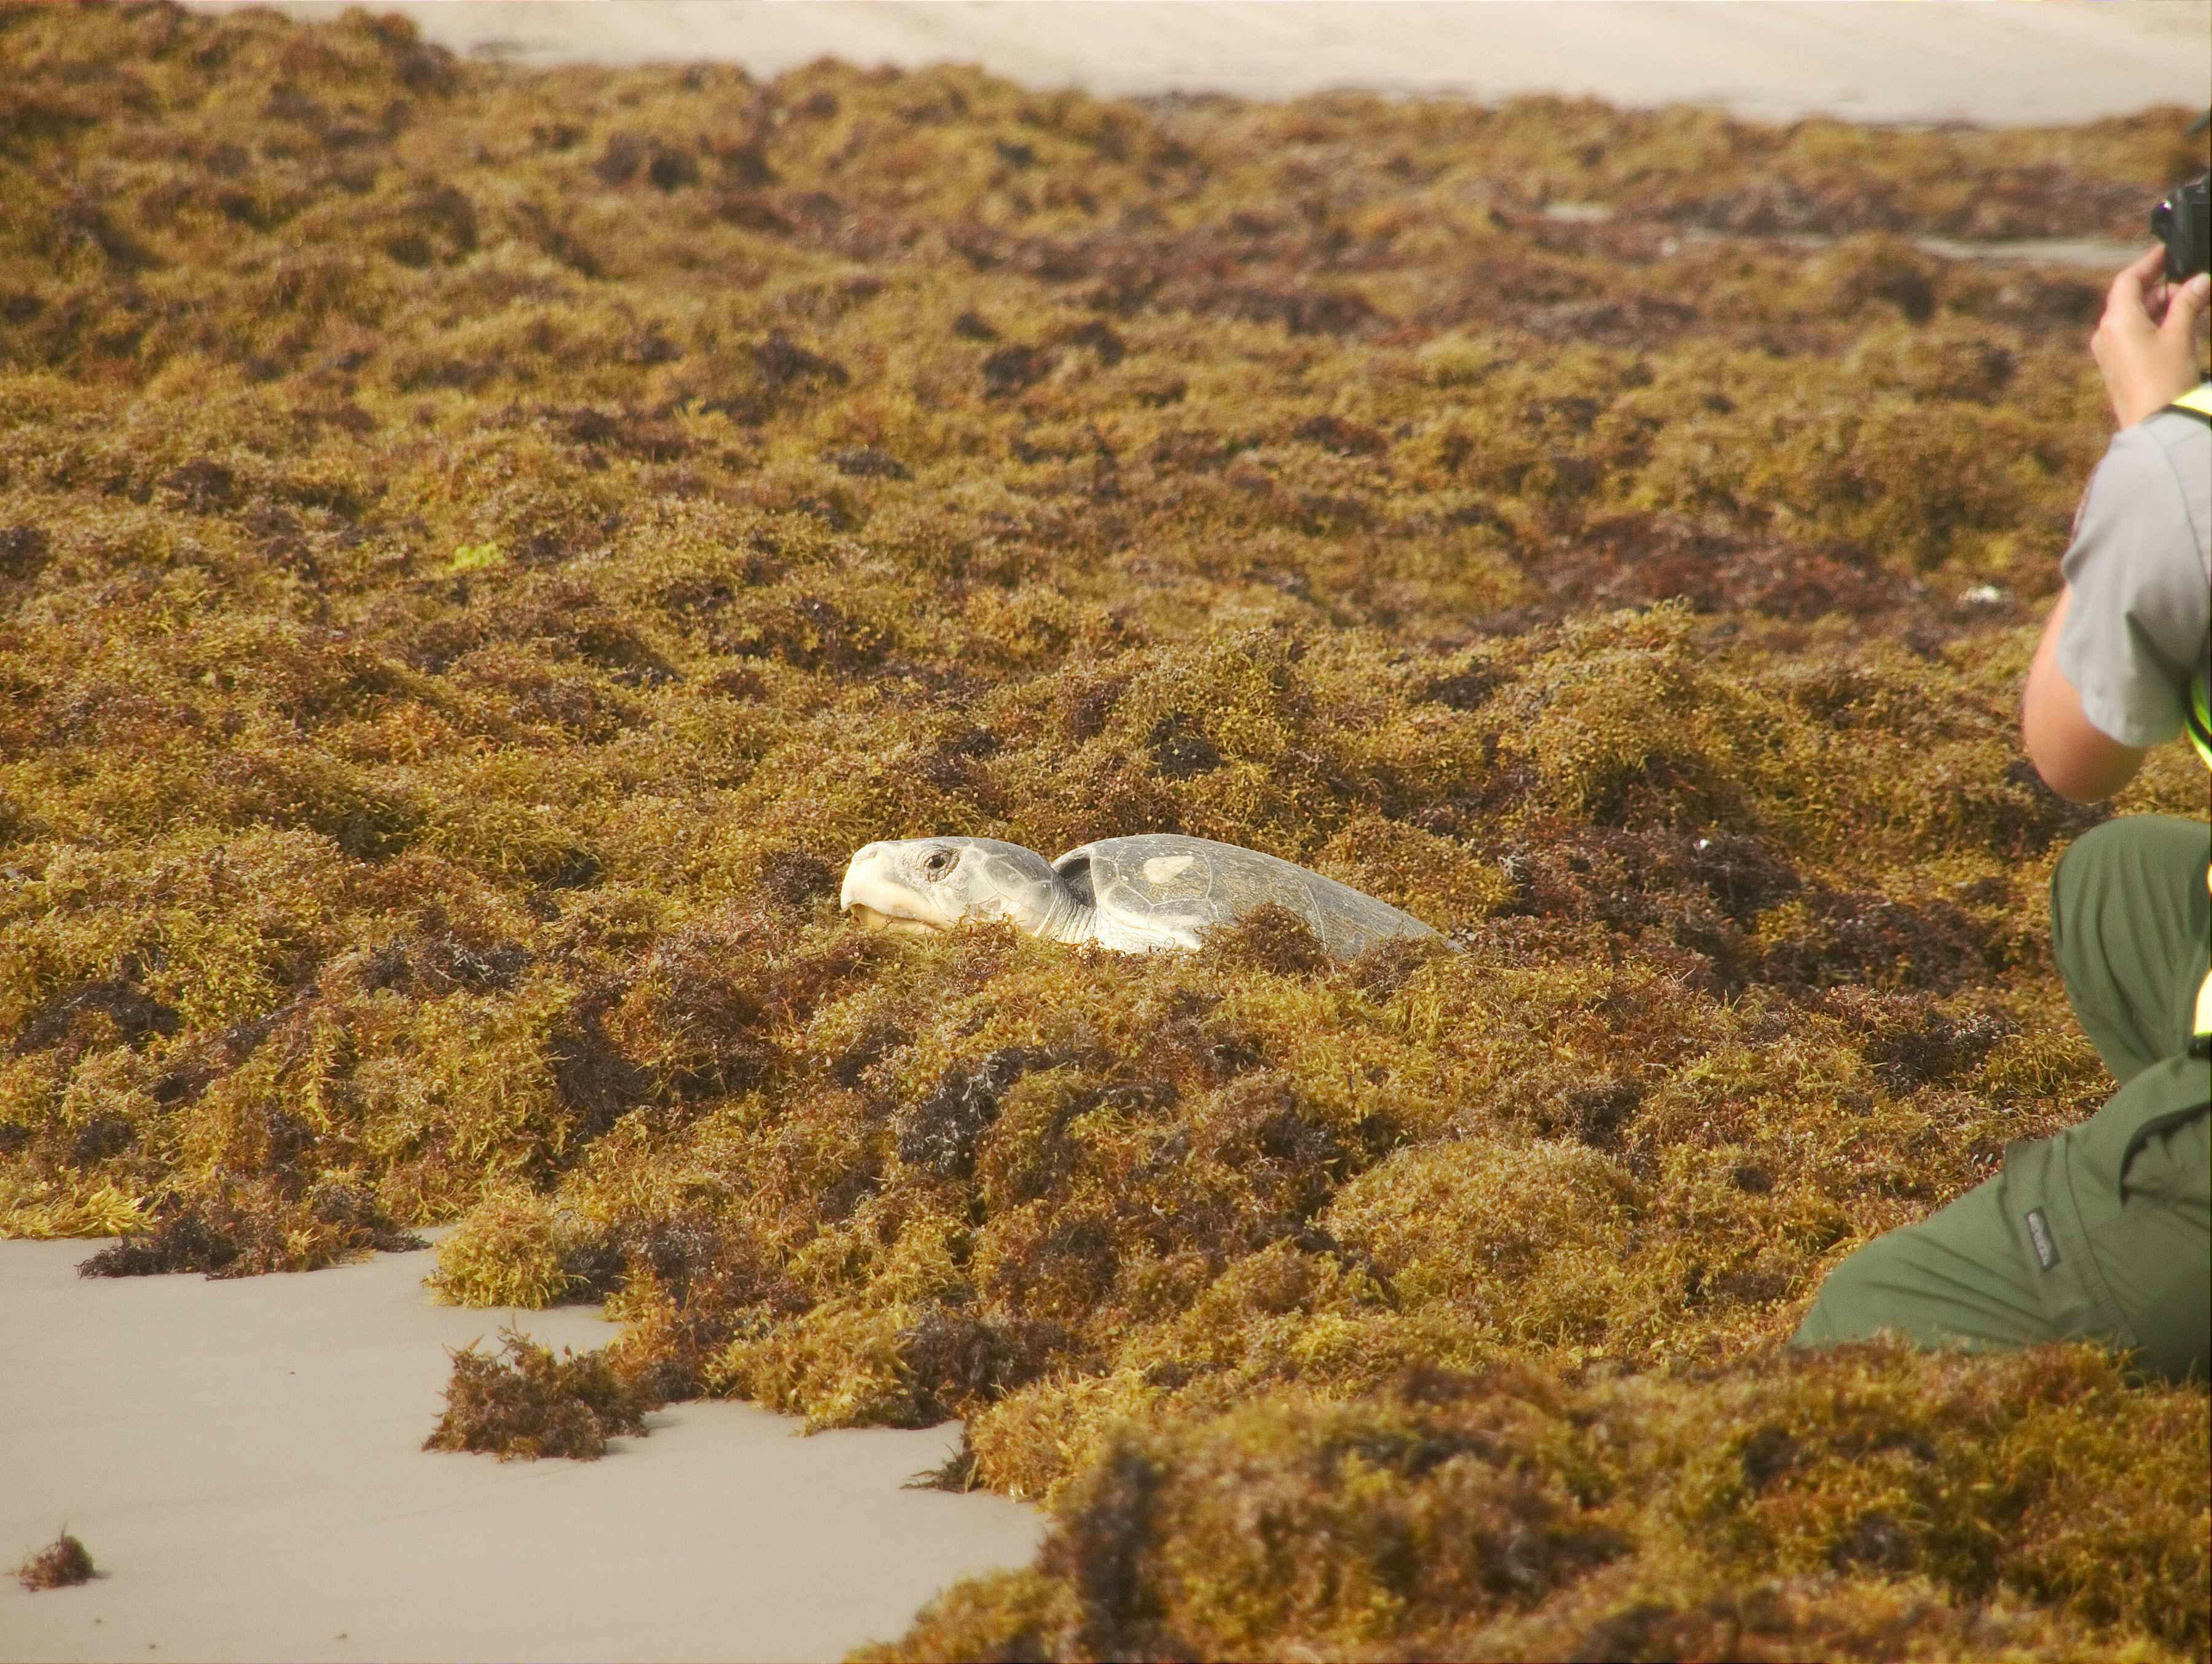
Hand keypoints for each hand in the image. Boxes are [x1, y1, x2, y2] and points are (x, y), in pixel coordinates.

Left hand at [2090, 245, 2210, 429]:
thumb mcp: (2180, 336)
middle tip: (2194, 284)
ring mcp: (2109, 351)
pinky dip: (2155, 325)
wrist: (2154, 425)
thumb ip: (2188, 304)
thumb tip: (2199, 281)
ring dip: (2162, 307)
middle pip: (2131, 298)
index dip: (2148, 263)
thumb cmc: (2165, 380)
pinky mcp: (2117, 367)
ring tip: (2193, 304)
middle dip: (2163, 289)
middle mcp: (2106, 333)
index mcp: (2115, 321)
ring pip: (2135, 317)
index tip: (2167, 252)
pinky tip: (2179, 325)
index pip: (2128, 280)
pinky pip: (2134, 336)